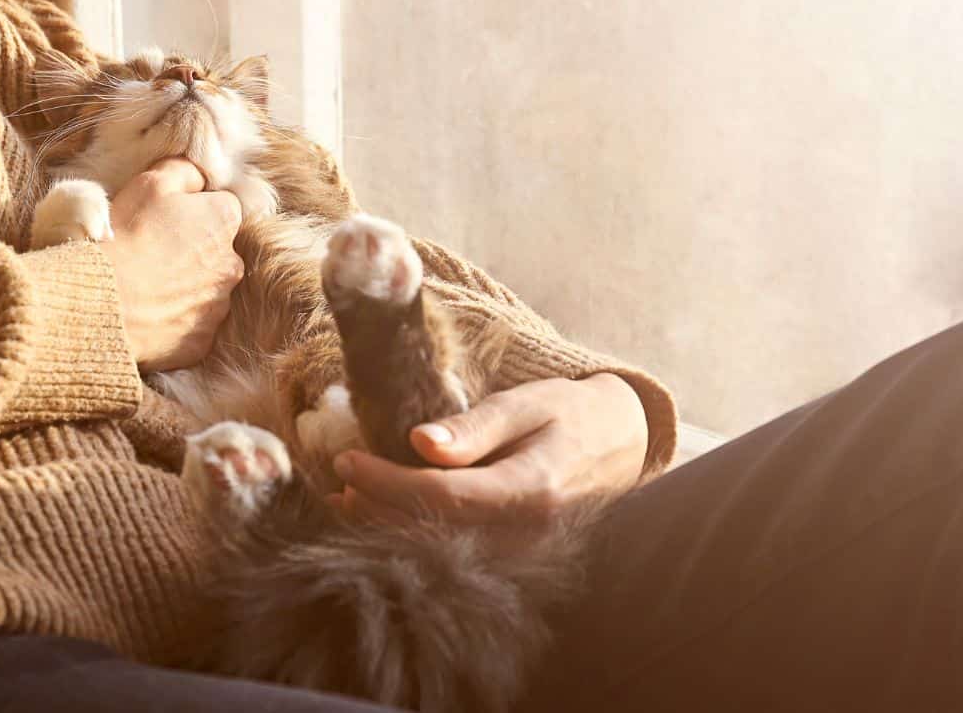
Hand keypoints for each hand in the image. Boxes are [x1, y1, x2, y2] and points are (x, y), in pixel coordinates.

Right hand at [102, 158, 243, 371]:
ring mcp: (219, 307)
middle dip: (192, 250)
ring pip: (205, 290)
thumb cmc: (126, 235)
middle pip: (216, 251)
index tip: (163, 220)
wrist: (102, 300)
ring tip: (145, 285)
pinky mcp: (201, 342)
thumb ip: (186, 171)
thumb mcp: (152, 182)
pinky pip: (191, 326)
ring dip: (184, 286)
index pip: (221, 208)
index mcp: (225, 221)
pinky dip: (174, 320)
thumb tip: (202, 176)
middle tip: (151, 253)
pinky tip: (148, 312)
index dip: (191, 211)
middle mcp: (233, 264)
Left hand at [330, 374, 648, 544]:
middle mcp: (529, 534)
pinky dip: (416, 534)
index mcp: (532, 490)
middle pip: (434, 531)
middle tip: (339, 481)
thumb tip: (419, 443)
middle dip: (378, 508)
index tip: (346, 460)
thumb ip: (475, 427)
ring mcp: (526, 554)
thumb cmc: (570, 413)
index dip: (387, 481)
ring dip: (390, 527)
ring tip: (348, 499)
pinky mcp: (518, 559)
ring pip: (441, 550)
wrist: (622, 442)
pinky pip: (457, 552)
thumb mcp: (525, 403)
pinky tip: (385, 517)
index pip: (442, 495)